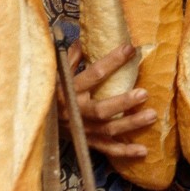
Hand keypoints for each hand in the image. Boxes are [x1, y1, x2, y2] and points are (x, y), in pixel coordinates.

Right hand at [58, 41, 156, 158]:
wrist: (37, 121)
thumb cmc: (51, 92)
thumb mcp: (57, 74)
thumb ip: (71, 58)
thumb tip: (85, 38)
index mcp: (70, 91)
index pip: (94, 74)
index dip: (112, 61)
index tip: (130, 49)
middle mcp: (77, 112)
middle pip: (102, 109)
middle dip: (123, 102)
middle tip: (144, 93)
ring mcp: (83, 130)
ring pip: (108, 130)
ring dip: (131, 124)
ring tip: (151, 115)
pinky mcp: (87, 142)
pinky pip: (107, 149)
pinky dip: (125, 152)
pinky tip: (143, 150)